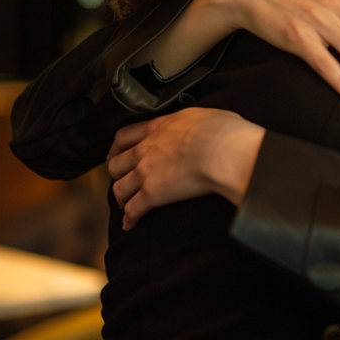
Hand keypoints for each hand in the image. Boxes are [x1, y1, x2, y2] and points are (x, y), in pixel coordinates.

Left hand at [107, 107, 264, 228]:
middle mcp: (146, 150)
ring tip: (126, 204)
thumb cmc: (222, 132)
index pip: (125, 136)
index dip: (117, 148)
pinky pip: (133, 210)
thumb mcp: (201, 115)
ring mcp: (146, 172)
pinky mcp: (152, 194)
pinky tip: (130, 224)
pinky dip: (129, 219)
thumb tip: (199, 125)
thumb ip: (189, 121)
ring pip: (119, 188)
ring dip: (121, 198)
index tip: (116, 153)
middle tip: (123, 180)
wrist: (223, 151)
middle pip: (116, 165)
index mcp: (158, 128)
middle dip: (117, 175)